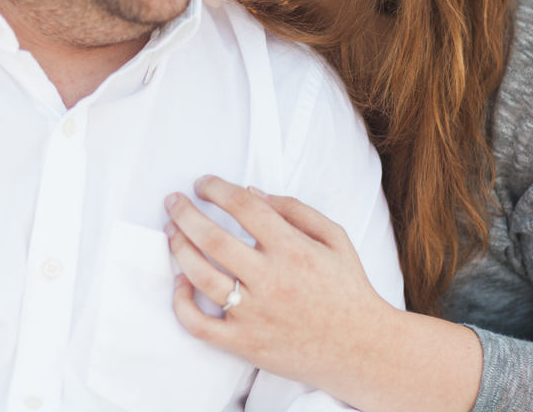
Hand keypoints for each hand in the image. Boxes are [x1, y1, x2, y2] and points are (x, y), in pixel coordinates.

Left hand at [163, 176, 398, 398]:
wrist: (361, 348)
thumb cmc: (348, 289)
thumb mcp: (335, 238)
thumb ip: (296, 210)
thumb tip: (252, 191)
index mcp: (292, 249)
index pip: (243, 206)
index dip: (216, 188)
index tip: (203, 183)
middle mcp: (269, 279)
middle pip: (211, 237)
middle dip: (185, 212)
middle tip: (173, 201)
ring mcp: (253, 313)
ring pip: (199, 276)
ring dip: (178, 248)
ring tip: (171, 232)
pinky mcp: (243, 343)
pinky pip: (198, 324)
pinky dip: (181, 303)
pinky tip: (180, 283)